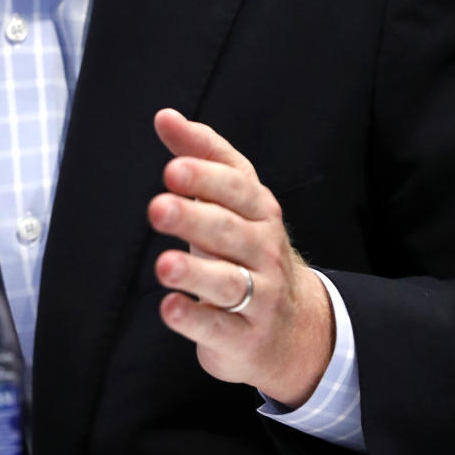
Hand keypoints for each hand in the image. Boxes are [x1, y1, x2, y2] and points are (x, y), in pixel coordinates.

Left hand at [148, 109, 333, 407]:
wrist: (297, 329)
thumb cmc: (248, 250)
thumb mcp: (233, 201)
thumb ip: (200, 155)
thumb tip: (165, 115)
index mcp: (259, 212)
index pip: (237, 188)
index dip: (206, 177)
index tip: (173, 168)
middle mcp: (263, 251)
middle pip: (229, 232)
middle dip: (193, 218)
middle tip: (157, 208)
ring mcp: (260, 297)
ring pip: (227, 282)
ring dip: (195, 272)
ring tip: (163, 265)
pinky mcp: (244, 338)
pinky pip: (218, 328)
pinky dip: (194, 318)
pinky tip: (170, 308)